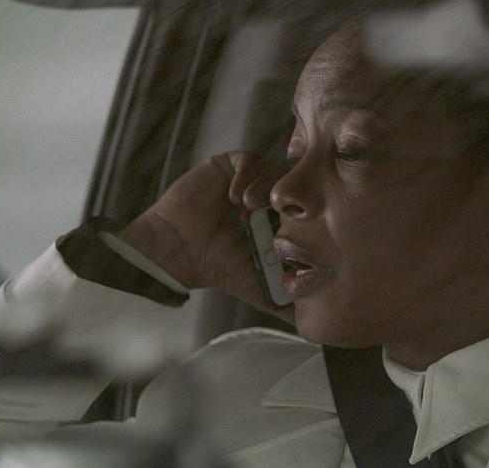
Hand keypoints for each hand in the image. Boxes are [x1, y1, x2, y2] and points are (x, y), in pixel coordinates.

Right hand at [117, 151, 292, 320]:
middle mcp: (265, 198)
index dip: (305, 216)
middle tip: (272, 213)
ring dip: (263, 185)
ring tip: (245, 207)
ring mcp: (247, 180)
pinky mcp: (228, 166)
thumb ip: (283, 305)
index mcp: (277, 221)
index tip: (293, 230)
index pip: (306, 208)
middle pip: (294, 184)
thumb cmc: (215, 267)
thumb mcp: (258, 286)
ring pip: (274, 168)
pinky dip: (247, 174)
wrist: (177, 250)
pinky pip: (249, 158)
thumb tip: (311, 330)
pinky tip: (233, 197)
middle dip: (286, 197)